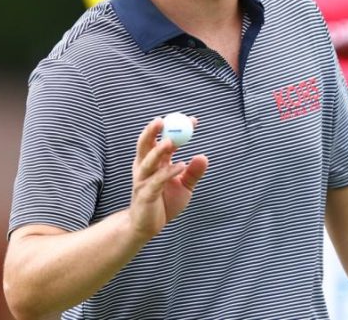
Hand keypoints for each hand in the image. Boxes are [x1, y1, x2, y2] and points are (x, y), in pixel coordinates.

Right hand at [128, 115, 207, 238]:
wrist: (147, 227)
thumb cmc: (164, 203)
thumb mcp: (184, 187)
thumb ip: (193, 173)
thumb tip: (203, 157)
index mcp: (155, 162)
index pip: (164, 140)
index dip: (176, 129)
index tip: (194, 120)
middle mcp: (146, 168)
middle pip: (146, 145)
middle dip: (153, 131)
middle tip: (164, 119)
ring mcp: (143, 180)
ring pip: (148, 161)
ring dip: (158, 151)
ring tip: (171, 142)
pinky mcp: (145, 194)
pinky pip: (156, 181)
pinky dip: (168, 172)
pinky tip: (181, 166)